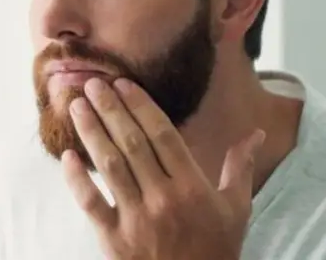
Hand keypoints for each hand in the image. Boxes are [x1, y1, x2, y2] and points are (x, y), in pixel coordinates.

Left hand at [64, 78, 264, 259]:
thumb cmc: (215, 250)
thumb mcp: (236, 210)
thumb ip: (241, 168)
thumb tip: (257, 133)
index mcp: (193, 187)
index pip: (163, 135)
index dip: (141, 106)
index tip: (123, 84)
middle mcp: (164, 198)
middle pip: (133, 143)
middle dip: (111, 109)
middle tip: (92, 84)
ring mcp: (137, 219)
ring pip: (110, 165)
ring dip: (91, 132)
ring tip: (76, 107)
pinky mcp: (114, 240)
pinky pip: (91, 204)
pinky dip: (77, 180)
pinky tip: (67, 156)